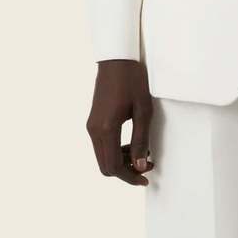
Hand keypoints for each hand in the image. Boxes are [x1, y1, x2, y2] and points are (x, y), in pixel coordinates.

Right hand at [86, 60, 153, 185]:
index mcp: (106, 129)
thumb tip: (140, 166)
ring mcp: (92, 126)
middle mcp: (94, 130)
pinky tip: (131, 144)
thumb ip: (141, 141)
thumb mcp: (143, 112)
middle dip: (126, 172)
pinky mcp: (93, 122)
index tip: (145, 178)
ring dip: (122, 162)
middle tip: (146, 165)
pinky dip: (116, 152)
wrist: (116, 59)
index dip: (130, 177)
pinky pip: (102, 147)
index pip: (114, 166)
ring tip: (141, 153)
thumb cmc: (132, 81)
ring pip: (103, 158)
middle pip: (106, 167)